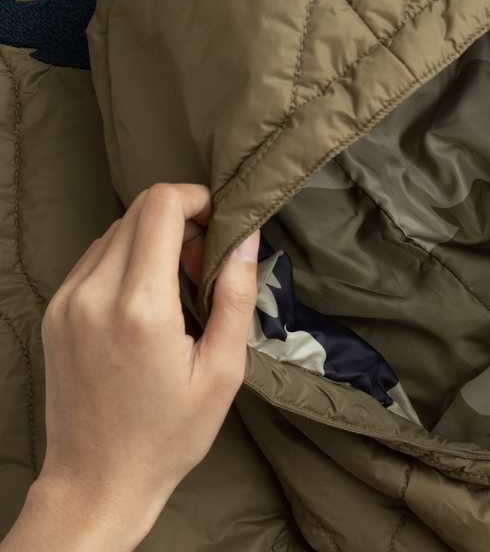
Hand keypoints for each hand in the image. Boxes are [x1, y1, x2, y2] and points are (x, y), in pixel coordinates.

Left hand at [4, 184, 258, 551]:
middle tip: (204, 260)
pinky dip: (128, 256)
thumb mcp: (223, 370)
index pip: (160, 205)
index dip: (196, 199)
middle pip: (138, 209)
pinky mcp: (55, 311)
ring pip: (116, 229)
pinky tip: (147, 295)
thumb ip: (235, 295)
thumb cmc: (169, 434)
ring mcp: (67, 301)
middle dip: (180, 216)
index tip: (219, 225)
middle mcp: (94, 294)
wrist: (96, 480)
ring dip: (153, 236)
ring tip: (178, 282)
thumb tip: (245, 237)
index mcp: (140, 307)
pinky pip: (96, 256)